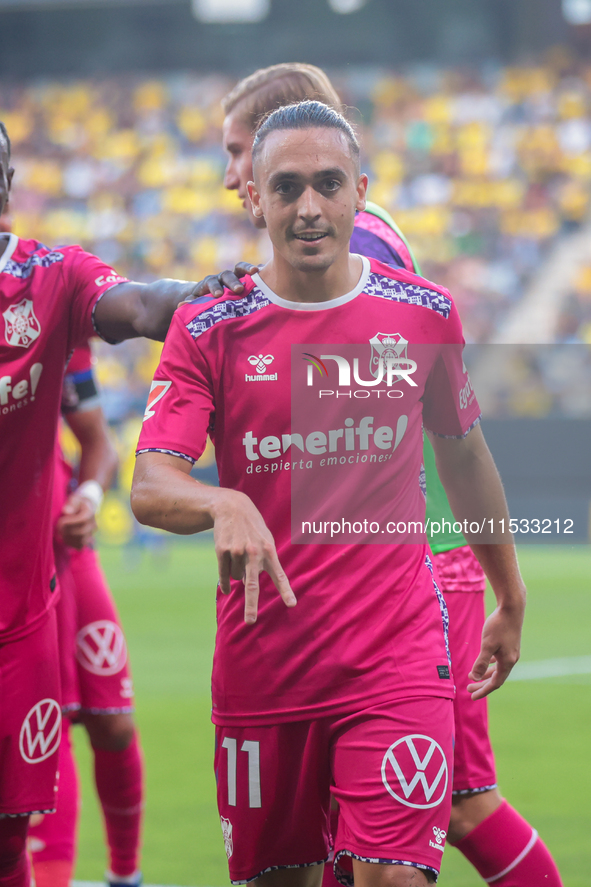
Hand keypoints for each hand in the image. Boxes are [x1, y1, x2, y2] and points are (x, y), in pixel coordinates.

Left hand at [55, 492, 96, 548]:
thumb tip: (66, 511)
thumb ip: (71, 504)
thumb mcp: (75, 499)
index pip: (82, 520)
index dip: (70, 522)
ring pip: (81, 541)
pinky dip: (71, 543)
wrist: (87, 507)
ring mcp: (91, 533)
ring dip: (68, 538)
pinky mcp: (88, 539)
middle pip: (81, 532)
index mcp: (90, 512)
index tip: (60, 520)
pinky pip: (80, 545)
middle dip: (67, 531)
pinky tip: (64, 537)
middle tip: (58, 527)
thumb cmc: (78, 502)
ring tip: (60, 532)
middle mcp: (93, 524)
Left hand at [182, 262, 259, 301]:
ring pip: (240, 269)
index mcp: (210, 283)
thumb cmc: (203, 303)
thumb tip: (181, 306)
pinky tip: (270, 270)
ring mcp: (235, 276)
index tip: (218, 295)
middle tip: (237, 290)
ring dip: (248, 269)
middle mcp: (222, 277)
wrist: (212, 297)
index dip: (215, 287)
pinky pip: (253, 272)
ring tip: (257, 271)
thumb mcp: (195, 303)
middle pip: (227, 275)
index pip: (211, 282)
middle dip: (232, 281)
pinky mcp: (246, 278)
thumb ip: (190, 304)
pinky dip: (261, 270)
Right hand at [213, 491, 295, 623]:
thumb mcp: (265, 540)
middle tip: (250, 622)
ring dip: (237, 574)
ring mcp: (236, 552)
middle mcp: (253, 552)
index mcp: (268, 551)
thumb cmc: (253, 527)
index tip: (292, 604)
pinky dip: (224, 583)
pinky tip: (226, 589)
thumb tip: (247, 585)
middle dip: (251, 605)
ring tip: (239, 556)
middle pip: (252, 585)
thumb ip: (262, 562)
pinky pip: (223, 575)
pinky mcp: (222, 551)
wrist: (232, 508)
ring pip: (236, 577)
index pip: (279, 575)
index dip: (286, 591)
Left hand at [467, 604, 523, 698]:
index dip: (483, 690)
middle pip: (496, 678)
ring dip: (486, 674)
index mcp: (507, 662)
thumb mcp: (487, 644)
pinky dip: (491, 664)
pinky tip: (485, 662)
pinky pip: (499, 660)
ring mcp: (511, 652)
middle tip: (469, 689)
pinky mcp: (509, 644)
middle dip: (482, 685)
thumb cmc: (498, 625)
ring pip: (498, 669)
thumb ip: (481, 662)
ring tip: (474, 678)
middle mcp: (511, 659)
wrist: (511, 608)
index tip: (471, 696)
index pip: (495, 683)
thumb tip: (475, 678)